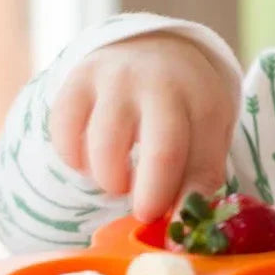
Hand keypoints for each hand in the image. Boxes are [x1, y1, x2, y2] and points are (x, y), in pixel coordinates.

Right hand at [49, 32, 234, 221]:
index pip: (199, 161)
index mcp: (203, 100)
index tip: (172, 223)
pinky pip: (65, 137)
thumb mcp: (209, 132)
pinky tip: (93, 159)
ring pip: (104, 150)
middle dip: (150, 196)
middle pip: (160, 152)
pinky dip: (76, 160)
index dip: (182, 201)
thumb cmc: (187, 104)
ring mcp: (115, 79)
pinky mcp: (77, 80)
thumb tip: (181, 227)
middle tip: (144, 212)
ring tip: (122, 179)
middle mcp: (160, 84)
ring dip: (110, 180)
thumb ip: (201, 177)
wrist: (156, 46)